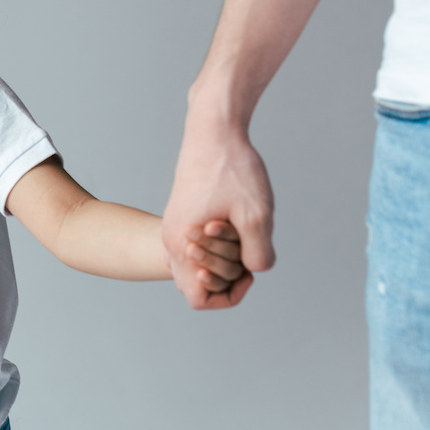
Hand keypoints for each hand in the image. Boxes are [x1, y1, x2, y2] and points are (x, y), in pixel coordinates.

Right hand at [162, 119, 273, 308]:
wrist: (213, 130)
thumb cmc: (232, 169)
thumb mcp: (256, 215)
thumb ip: (257, 255)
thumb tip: (253, 271)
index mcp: (182, 245)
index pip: (198, 299)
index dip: (227, 296)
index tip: (249, 273)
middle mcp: (171, 239)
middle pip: (198, 284)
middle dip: (229, 274)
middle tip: (247, 242)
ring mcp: (174, 226)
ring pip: (198, 263)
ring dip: (224, 257)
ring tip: (242, 229)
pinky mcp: (182, 214)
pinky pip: (197, 245)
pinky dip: (218, 242)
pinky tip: (235, 220)